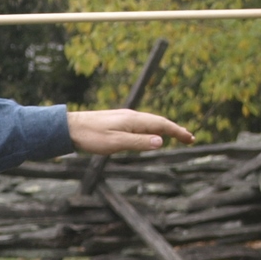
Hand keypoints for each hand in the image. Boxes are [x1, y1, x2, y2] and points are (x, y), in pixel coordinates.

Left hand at [67, 108, 194, 154]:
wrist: (69, 128)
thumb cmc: (91, 137)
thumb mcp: (116, 143)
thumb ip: (138, 142)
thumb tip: (161, 141)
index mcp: (133, 120)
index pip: (162, 125)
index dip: (177, 132)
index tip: (191, 138)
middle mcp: (131, 116)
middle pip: (159, 122)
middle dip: (175, 130)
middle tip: (189, 138)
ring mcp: (124, 118)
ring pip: (150, 122)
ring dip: (164, 129)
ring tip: (176, 135)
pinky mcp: (117, 121)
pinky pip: (141, 124)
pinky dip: (152, 129)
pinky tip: (150, 134)